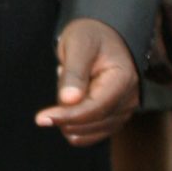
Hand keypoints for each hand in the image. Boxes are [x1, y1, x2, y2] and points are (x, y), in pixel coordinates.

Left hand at [35, 18, 139, 146]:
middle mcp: (129, 99)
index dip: (67, 116)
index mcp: (123, 79)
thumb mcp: (78, 45)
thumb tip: (69, 101)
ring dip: (69, 117)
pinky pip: (90, 134)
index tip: (42, 118)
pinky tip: (71, 103)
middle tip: (56, 88)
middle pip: (92, 122)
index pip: (95, 108)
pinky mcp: (114, 118)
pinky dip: (74, 124)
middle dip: (65, 116)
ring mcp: (124, 110)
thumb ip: (74, 73)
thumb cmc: (90, 36)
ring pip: (89, 132)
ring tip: (70, 87)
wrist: (102, 36)